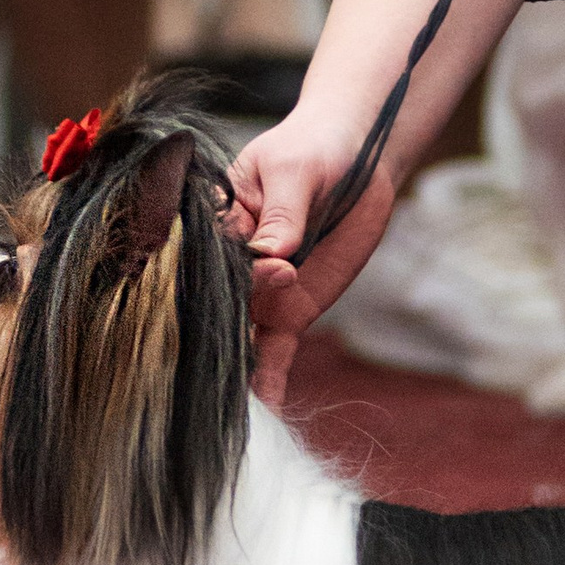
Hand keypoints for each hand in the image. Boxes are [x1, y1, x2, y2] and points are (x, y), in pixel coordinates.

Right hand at [223, 103, 399, 401]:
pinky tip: (265, 417)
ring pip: (242, 336)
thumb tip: (274, 254)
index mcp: (216, 222)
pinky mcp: (291, 309)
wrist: (357, 155)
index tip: (261, 278)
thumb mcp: (299, 170)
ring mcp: (261, 292)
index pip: (208, 257)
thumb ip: (285, 214)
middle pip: (218, 307)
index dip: (225, 275)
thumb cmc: (316, 147)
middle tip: (228, 372)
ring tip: (230, 416)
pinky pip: (275, 351)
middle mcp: (230, 265)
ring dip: (237, 372)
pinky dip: (270, 382)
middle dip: (218, 340)